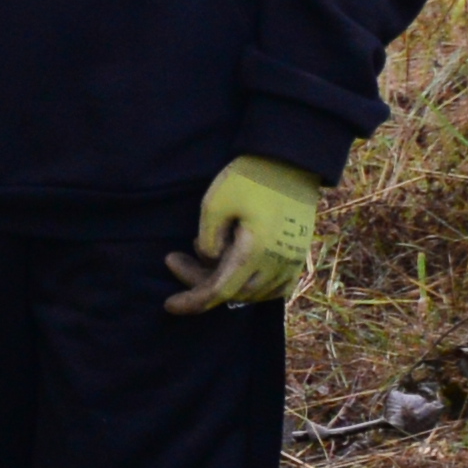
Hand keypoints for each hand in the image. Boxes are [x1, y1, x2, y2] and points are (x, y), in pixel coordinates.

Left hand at [167, 155, 319, 312]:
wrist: (291, 162)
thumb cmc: (250, 178)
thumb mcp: (215, 202)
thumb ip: (208, 238)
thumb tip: (209, 260)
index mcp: (255, 252)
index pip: (220, 292)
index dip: (193, 301)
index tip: (168, 305)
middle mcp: (278, 264)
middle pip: (233, 293)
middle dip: (199, 282)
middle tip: (174, 258)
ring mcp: (292, 262)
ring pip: (253, 292)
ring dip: (223, 280)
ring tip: (201, 249)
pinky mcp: (299, 256)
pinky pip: (275, 287)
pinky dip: (250, 285)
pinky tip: (230, 267)